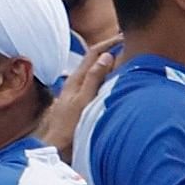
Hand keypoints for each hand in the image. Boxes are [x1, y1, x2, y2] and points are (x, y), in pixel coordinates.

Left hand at [41, 38, 118, 163]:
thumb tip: (107, 56)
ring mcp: (78, 94)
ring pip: (97, 72)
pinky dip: (108, 78)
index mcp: (77, 79)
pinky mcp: (81, 104)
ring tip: (127, 60)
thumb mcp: (83, 101)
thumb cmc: (67, 128)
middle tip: (129, 44)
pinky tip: (116, 84)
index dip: (109, 42)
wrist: (55, 149)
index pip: (94, 53)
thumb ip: (94, 78)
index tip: (124, 35)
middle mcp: (77, 83)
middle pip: (95, 60)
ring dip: (110, 64)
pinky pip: (97, 85)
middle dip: (111, 50)